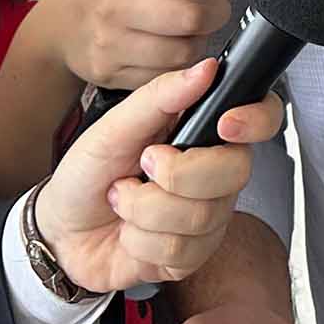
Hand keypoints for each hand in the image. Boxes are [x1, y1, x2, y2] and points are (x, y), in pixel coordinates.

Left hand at [35, 57, 279, 293]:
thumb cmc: (88, 173)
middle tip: (143, 165)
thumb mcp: (114, 127)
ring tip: (125, 198)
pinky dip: (140, 240)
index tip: (226, 125)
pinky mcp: (191, 256)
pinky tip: (129, 231)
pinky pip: (181, 249)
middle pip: (235, 172)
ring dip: (144, 209)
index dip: (257, 120)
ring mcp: (208, 217)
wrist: (61, 229)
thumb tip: (206, 67)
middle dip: (177, 174)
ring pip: (202, 215)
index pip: (263, 118)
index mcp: (203, 133)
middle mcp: (215, 174)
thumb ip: (160, 96)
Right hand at [38, 0, 236, 89]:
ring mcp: (111, 44)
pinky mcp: (111, 74)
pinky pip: (163, 77)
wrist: (55, 29)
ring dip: (199, 44)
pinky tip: (171, 52)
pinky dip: (177, 68)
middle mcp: (114, 6)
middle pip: (186, 17)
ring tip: (192, 33)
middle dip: (215, 14)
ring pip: (181, 54)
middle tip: (217, 10)